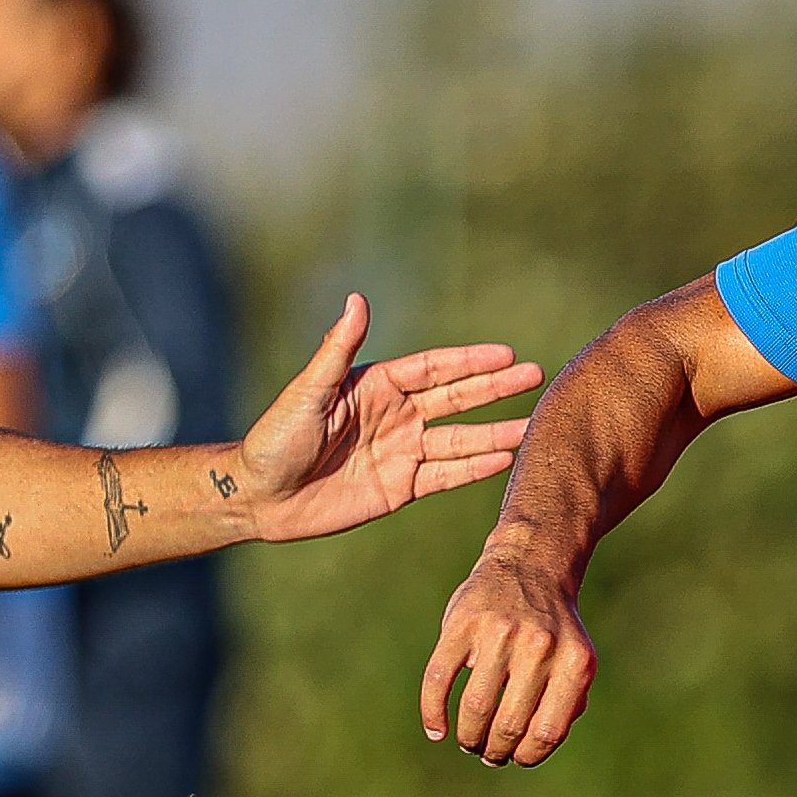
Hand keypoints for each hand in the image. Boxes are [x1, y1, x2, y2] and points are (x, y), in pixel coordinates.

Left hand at [239, 294, 540, 544]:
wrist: (260, 496)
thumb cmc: (275, 438)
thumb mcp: (308, 392)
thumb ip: (338, 350)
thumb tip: (358, 300)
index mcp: (377, 385)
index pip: (434, 369)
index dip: (471, 362)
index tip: (507, 354)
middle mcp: (396, 415)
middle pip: (457, 399)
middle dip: (496, 389)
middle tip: (537, 377)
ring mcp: (401, 452)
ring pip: (459, 439)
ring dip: (496, 432)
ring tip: (533, 426)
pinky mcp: (400, 487)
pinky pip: (445, 475)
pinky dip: (475, 468)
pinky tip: (504, 458)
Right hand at [419, 541, 599, 766]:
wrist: (530, 565)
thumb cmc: (551, 626)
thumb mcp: (574, 658)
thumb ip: (567, 699)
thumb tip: (538, 745)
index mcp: (573, 662)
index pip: (547, 732)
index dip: (528, 756)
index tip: (516, 758)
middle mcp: (539, 646)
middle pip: (509, 725)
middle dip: (496, 751)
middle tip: (488, 753)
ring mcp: (499, 633)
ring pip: (475, 708)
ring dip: (469, 737)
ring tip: (469, 742)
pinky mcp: (462, 624)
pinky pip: (439, 679)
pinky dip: (433, 712)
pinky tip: (436, 730)